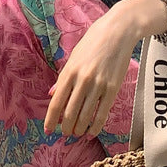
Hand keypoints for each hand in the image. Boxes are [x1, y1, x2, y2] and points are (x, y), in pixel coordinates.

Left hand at [44, 11, 137, 137]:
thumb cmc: (93, 42)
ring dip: (79, 128)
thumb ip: (63, 78)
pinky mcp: (112, 88)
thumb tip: (52, 94)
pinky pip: (102, 113)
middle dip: (65, 127)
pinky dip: (95, 126)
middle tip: (64, 133)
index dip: (51, 119)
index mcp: (69, 72)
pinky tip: (91, 132)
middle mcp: (81, 80)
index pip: (56, 102)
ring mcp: (97, 85)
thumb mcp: (73, 57)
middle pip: (69, 112)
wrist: (117, 32)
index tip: (48, 130)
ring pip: (85, 116)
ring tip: (76, 133)